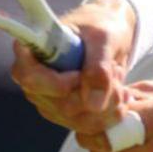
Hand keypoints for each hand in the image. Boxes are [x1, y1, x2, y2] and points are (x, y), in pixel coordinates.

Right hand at [10, 0, 135, 133]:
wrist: (111, 34)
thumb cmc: (102, 25)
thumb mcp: (104, 37)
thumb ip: (98, 67)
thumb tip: (92, 104)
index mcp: (33, 52)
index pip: (29, 78)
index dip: (55, 84)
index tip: (79, 75)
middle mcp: (37, 81)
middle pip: (60, 106)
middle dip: (96, 94)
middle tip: (116, 72)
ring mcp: (51, 100)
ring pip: (78, 121)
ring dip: (108, 105)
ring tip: (121, 81)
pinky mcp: (69, 114)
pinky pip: (89, 126)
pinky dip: (111, 114)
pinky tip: (123, 95)